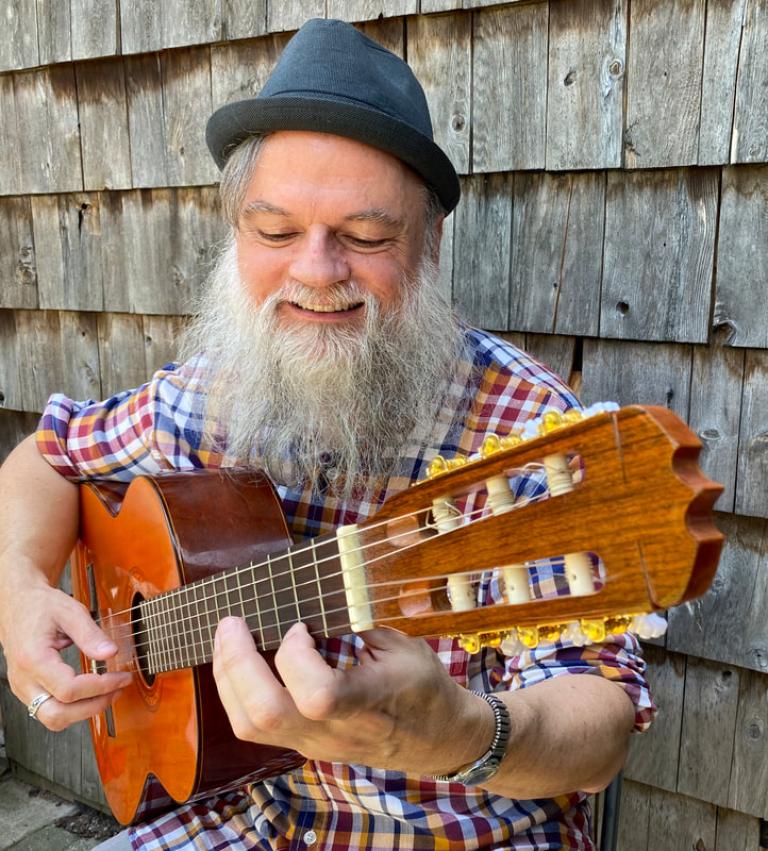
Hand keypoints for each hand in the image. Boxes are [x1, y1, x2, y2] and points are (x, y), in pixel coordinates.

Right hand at [0, 575, 131, 730]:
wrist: (18, 603)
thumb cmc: (39, 605)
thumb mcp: (70, 611)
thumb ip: (91, 634)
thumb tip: (111, 653)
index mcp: (33, 659)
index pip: (68, 690)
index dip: (100, 687)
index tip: (121, 678)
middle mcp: (24, 679)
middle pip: (57, 715)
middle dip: (92, 708)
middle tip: (117, 691)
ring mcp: (23, 687)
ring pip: (52, 718)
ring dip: (83, 712)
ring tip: (108, 693)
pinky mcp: (27, 689)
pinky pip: (49, 710)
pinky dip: (72, 707)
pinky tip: (90, 693)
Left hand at [212, 618, 493, 774]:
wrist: (436, 740)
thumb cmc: (424, 687)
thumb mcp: (405, 646)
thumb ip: (361, 623)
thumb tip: (322, 588)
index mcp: (369, 702)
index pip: (319, 696)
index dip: (297, 656)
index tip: (302, 624)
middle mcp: (335, 731)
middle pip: (266, 714)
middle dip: (238, 663)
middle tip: (232, 623)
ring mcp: (314, 744)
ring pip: (249, 726)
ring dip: (228, 676)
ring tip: (228, 637)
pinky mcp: (302, 745)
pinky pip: (253, 727)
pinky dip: (235, 690)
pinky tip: (239, 660)